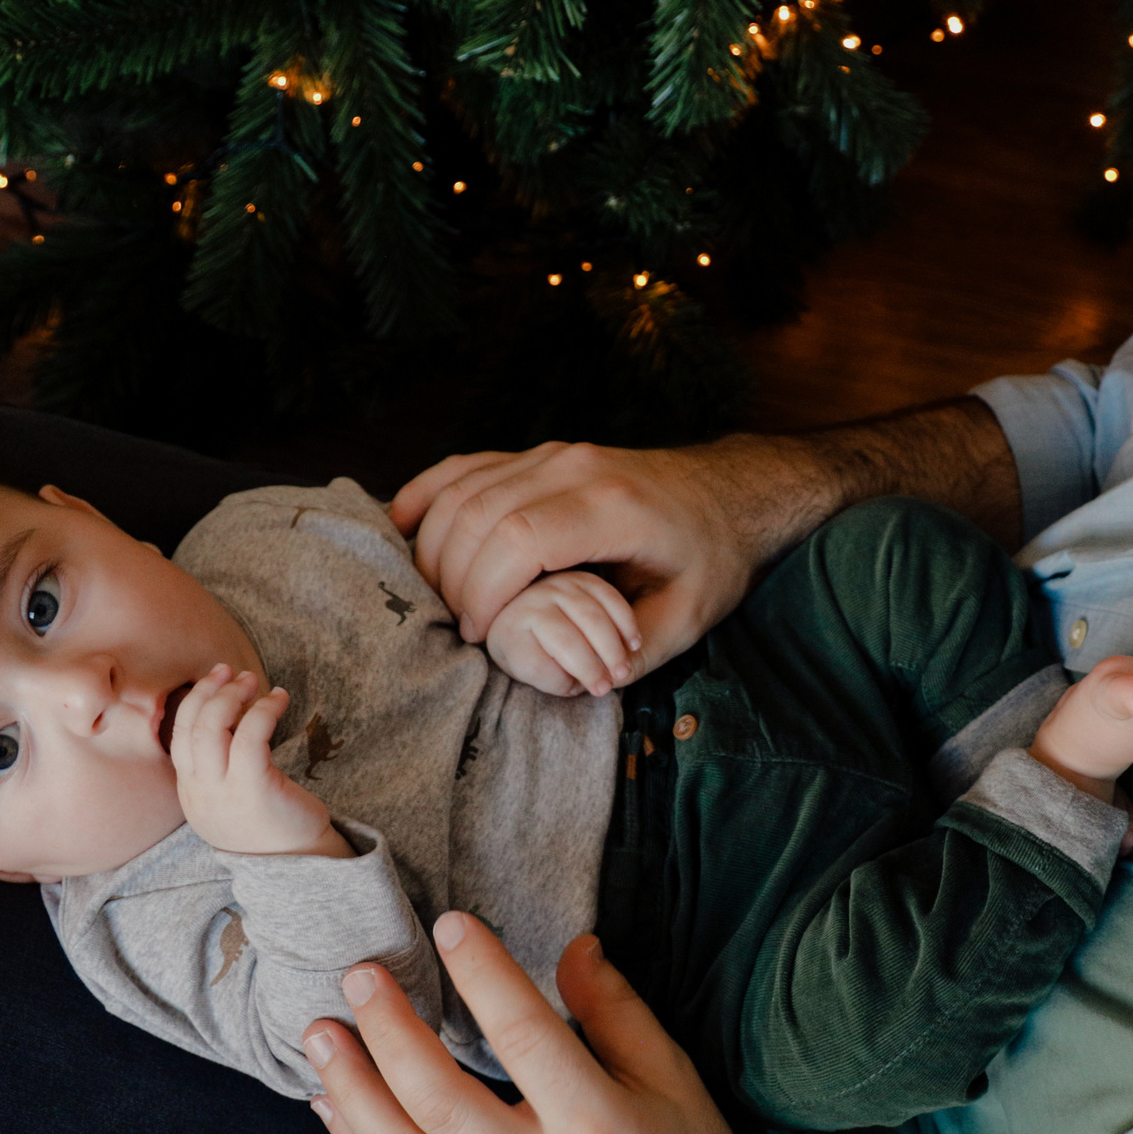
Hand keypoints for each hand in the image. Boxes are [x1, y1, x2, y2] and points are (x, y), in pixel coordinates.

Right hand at [172, 664, 346, 857]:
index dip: (192, 704)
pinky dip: (263, 710)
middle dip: (208, 692)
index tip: (213, 682)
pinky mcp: (253, 789)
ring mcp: (222, 794)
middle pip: (190, 729)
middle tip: (232, 672)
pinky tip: (280, 699)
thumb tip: (229, 715)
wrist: (301, 864)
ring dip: (231, 696)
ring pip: (212, 729)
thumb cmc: (274, 825)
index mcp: (191, 795)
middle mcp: (199, 794)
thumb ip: (222, 767)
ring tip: (252, 680)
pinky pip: (250, 737)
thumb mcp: (234, 797)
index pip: (178, 739)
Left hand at [304, 916, 803, 1133]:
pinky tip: (327, 1102)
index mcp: (597, 1126)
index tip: (451, 925)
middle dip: (390, 1033)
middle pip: (440, 1100)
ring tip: (320, 1033)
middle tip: (360, 975)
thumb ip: (618, 1013)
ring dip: (351, 1090)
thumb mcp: (677, 1082)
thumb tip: (573, 947)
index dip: (484, 976)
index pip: (526, 1038)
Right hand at [389, 439, 808, 683]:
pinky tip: (402, 528)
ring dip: (435, 547)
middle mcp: (574, 466)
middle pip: (475, 514)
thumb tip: (580, 680)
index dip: (483, 591)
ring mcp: (552, 453)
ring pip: (461, 490)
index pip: (516, 538)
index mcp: (612, 506)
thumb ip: (632, 653)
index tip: (478, 636)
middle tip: (459, 630)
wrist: (729, 495)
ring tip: (442, 601)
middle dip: (452, 579)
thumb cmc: (712, 559)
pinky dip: (428, 496)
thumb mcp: (689, 617)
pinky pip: (466, 468)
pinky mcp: (538, 455)